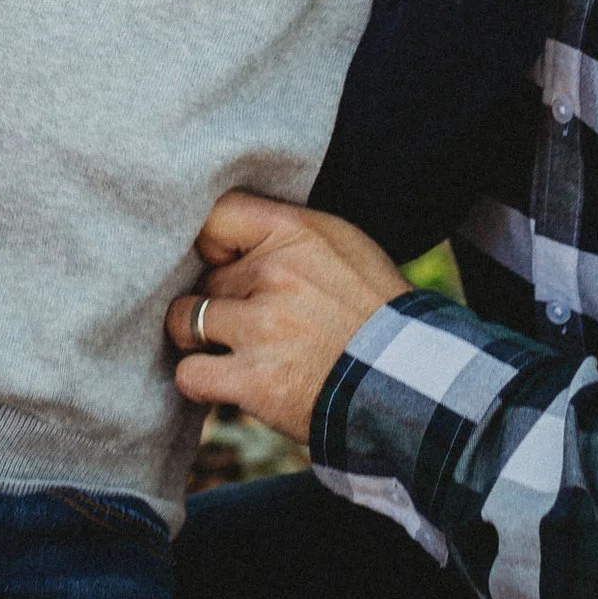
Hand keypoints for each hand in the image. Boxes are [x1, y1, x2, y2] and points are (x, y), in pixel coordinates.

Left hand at [165, 192, 408, 444]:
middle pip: (202, 276)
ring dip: (199, 338)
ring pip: (184, 321)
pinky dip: (201, 381)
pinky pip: (190, 374)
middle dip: (220, 298)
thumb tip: (224, 236)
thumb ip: (284, 234)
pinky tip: (225, 381)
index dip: (211, 243)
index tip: (224, 263)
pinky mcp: (255, 380)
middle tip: (254, 320)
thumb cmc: (374, 312)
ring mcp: (263, 328)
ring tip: (231, 349)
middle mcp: (275, 273)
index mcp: (297, 232)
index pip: (215, 216)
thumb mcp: (342, 245)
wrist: (413, 383)